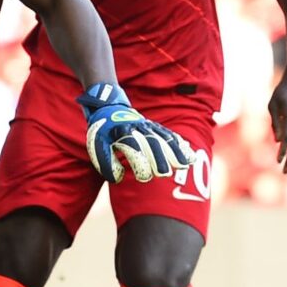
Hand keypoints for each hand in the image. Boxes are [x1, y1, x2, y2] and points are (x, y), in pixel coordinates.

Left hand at [77, 83, 195, 183]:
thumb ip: (105, 162)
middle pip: (151, 143)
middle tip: (164, 174)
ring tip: (184, 165)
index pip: (133, 146)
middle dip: (159, 158)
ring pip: (164, 138)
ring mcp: (148, 126)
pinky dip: (180, 145)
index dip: (140, 162)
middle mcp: (137, 127)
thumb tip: (118, 178)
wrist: (109, 108)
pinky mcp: (156, 128)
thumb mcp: (97, 145)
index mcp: (121, 131)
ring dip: (175, 152)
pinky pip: (169, 135)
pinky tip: (189, 156)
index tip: (144, 177)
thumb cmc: (103, 133)